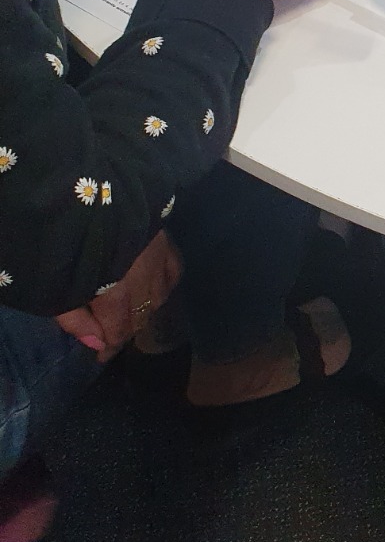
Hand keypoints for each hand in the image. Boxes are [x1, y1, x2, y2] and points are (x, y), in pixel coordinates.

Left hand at [55, 231, 182, 360]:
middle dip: (124, 329)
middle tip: (106, 335)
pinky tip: (154, 287)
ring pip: (160, 295)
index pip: (120, 327)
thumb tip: (97, 344)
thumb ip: (73, 316)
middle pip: (141, 315)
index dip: (110, 345)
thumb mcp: (54, 282)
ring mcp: (156, 252)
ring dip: (144, 309)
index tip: (99, 357)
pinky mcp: (162, 235)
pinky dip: (164, 284)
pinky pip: (173, 269)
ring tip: (127, 313)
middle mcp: (143, 274)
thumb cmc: (61, 236)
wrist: (81, 184)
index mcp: (116, 286)